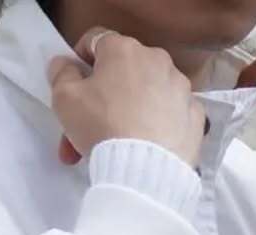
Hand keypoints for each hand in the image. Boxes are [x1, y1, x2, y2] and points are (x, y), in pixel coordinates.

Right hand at [47, 28, 207, 168]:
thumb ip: (61, 74)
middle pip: (123, 74)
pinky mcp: (194, 117)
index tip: (74, 86)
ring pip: (147, 96)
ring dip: (128, 115)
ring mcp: (180, 89)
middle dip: (101, 101)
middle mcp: (157, 60)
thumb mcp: (65, 99)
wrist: (146, 171)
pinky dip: (157, 128)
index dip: (81, 62)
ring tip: (115, 147)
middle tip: (85, 133)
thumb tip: (64, 64)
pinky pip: (170, 116)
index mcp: (124, 50)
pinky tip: (145, 148)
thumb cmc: (102, 127)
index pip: (97, 42)